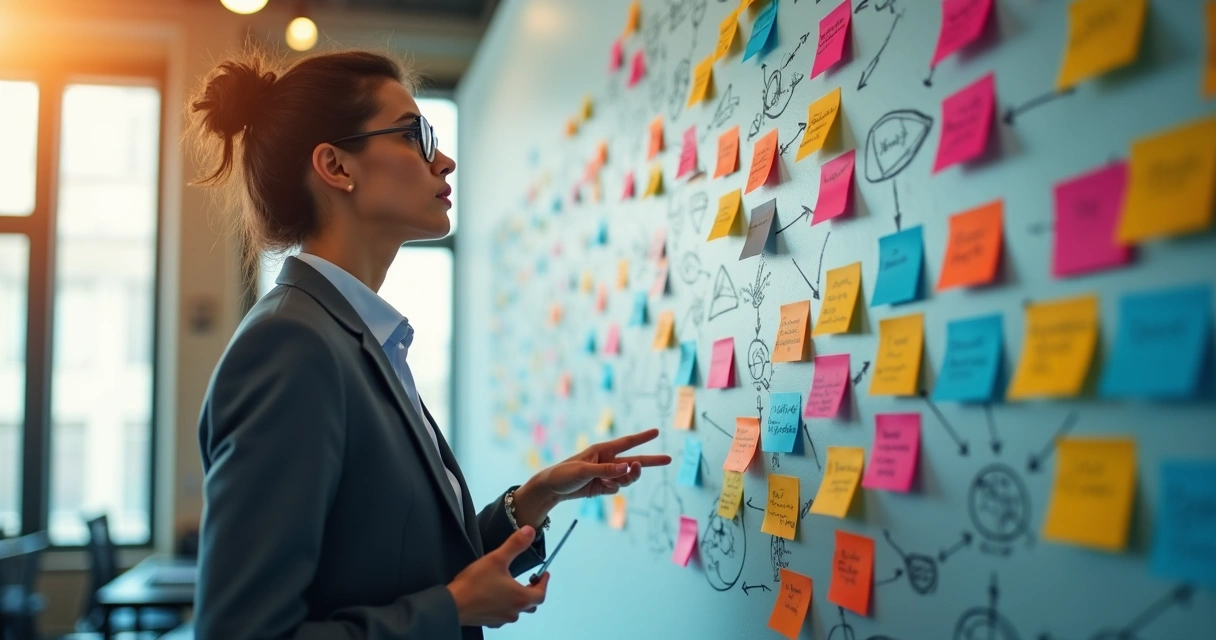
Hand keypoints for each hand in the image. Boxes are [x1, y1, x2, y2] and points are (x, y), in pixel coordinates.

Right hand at [447, 526, 548, 627]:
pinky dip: (506, 606)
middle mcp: (514, 612)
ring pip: (517, 611)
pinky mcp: (489, 621)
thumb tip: (530, 531)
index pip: (541, 594)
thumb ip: (515, 544)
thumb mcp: (497, 559)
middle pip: (531, 604)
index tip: (544, 574)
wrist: (452, 605)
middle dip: (533, 591)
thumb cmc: (476, 583)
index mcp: (520, 598)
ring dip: (519, 599)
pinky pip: (503, 614)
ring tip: (513, 586)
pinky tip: (497, 598)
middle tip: (530, 580)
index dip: (544, 583)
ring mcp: (501, 619)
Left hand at [513, 429, 671, 526]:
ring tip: (608, 482)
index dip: (643, 437)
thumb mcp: (584, 470)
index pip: (627, 442)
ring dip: (624, 480)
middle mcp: (607, 460)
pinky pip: (616, 488)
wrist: (551, 488)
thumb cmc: (564, 473)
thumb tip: (628, 467)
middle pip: (634, 461)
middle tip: (669, 459)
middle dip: (650, 461)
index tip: (657, 431)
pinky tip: (599, 489)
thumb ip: (607, 470)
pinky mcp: (603, 487)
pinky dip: (611, 489)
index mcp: (602, 450)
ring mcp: (606, 474)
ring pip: (626, 477)